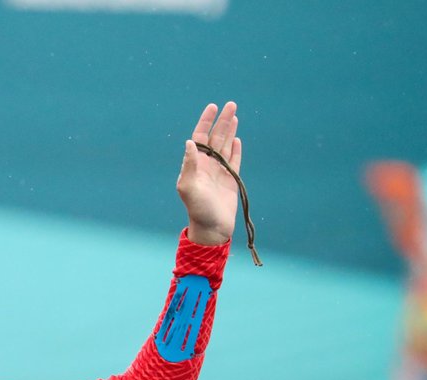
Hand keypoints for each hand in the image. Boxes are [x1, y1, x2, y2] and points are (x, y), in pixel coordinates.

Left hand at [177, 102, 240, 245]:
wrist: (212, 228)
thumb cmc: (198, 209)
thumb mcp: (189, 187)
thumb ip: (190, 164)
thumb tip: (190, 142)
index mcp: (195, 165)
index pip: (200, 137)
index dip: (206, 122)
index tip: (212, 107)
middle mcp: (206, 165)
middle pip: (215, 138)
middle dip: (222, 121)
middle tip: (231, 104)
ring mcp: (218, 172)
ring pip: (225, 146)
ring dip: (229, 130)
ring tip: (234, 114)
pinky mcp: (230, 180)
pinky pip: (234, 160)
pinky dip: (235, 149)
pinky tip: (237, 139)